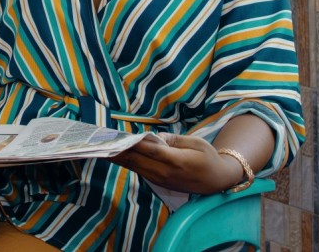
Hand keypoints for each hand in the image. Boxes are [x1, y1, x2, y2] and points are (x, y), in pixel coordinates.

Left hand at [111, 133, 242, 194]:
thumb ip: (172, 139)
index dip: (132, 143)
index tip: (116, 135)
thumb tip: (153, 138)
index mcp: (176, 161)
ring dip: (119, 158)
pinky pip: (139, 171)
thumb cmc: (208, 157)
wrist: (218, 181)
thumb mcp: (195, 142)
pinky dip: (127, 163)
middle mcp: (165, 173)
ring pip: (135, 167)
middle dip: (118, 151)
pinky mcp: (159, 183)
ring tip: (102, 147)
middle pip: (136, 160)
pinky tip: (116, 155)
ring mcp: (161, 180)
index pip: (149, 150)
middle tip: (100, 141)